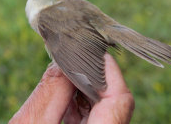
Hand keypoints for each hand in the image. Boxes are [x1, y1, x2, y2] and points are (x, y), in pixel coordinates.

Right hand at [10, 53, 134, 123]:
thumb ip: (50, 93)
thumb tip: (63, 63)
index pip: (120, 101)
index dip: (111, 73)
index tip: (96, 53)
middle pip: (112, 103)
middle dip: (94, 78)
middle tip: (73, 57)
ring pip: (101, 109)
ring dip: (84, 89)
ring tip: (65, 71)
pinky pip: (88, 117)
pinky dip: (77, 102)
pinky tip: (62, 93)